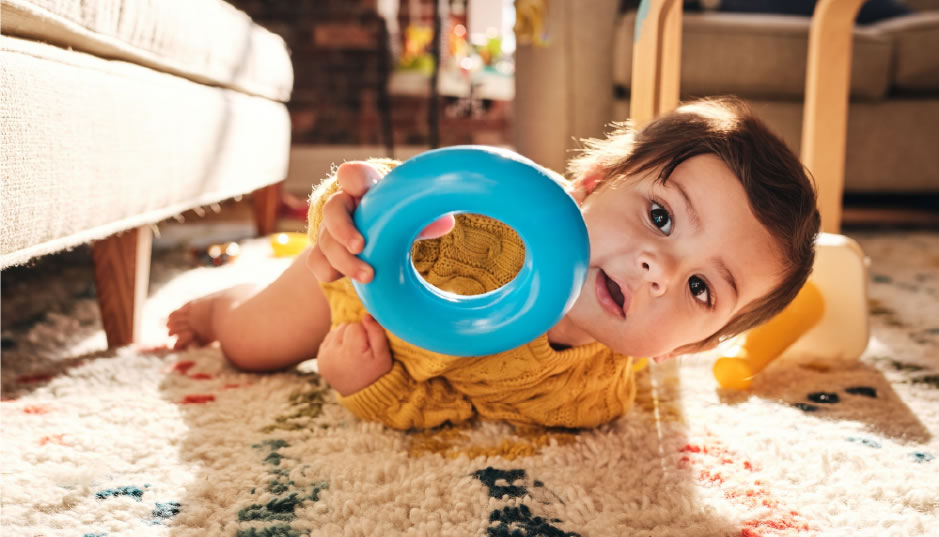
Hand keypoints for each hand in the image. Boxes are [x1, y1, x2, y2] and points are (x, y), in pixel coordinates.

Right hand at [307, 161, 455, 282]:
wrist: (377, 235)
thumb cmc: (397, 217)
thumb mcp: (412, 216)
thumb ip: (425, 218)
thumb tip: (446, 223)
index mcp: (366, 188)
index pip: (354, 175)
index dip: (353, 180)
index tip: (359, 190)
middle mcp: (344, 206)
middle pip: (332, 210)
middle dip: (343, 230)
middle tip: (360, 247)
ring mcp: (330, 230)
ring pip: (324, 241)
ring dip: (344, 260)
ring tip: (368, 276)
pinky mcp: (325, 253)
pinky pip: (315, 262)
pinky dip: (327, 271)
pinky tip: (341, 280)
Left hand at [317, 315, 392, 396]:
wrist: (362, 394)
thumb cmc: (376, 373)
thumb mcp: (384, 355)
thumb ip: (376, 333)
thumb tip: (366, 316)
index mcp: (350, 352)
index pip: (354, 326)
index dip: (365, 333)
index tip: (368, 346)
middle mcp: (333, 354)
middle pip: (343, 327)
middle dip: (353, 334)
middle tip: (361, 350)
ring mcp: (324, 358)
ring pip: (335, 332)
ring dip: (344, 338)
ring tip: (353, 353)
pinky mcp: (319, 361)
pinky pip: (328, 340)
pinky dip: (337, 344)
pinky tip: (345, 355)